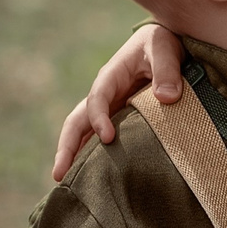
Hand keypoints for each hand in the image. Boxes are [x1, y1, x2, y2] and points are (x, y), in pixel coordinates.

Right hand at [51, 23, 186, 180]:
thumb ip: (166, 70)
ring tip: (66, 184)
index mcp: (111, 76)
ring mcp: (108, 109)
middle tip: (59, 174)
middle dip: (67, 147)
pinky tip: (91, 178)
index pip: (97, 99)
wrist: (160, 45)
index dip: (98, 118)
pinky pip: (98, 139)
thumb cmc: (161, 43)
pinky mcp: (118, 119)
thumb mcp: (164, 48)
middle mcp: (103, 95)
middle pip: (77, 121)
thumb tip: (167, 98)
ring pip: (83, 133)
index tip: (107, 138)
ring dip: (73, 156)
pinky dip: (90, 156)